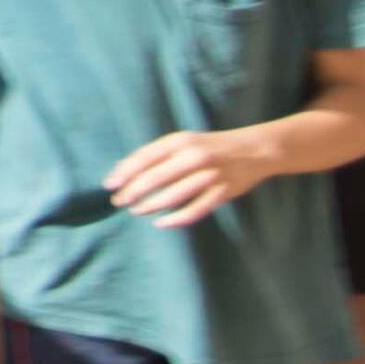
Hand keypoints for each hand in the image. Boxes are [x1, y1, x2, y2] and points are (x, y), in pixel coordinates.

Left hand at [108, 125, 266, 226]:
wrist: (256, 149)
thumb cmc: (210, 146)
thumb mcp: (184, 141)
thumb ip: (158, 153)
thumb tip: (124, 170)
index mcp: (179, 141)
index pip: (144, 158)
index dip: (124, 172)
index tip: (109, 185)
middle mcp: (193, 156)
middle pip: (155, 177)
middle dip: (133, 192)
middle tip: (118, 202)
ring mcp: (209, 176)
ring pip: (173, 195)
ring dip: (150, 205)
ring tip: (136, 210)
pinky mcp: (223, 193)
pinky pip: (195, 210)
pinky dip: (176, 219)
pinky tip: (161, 222)